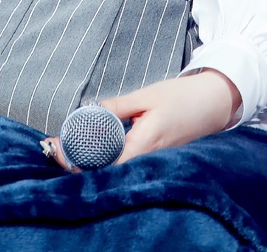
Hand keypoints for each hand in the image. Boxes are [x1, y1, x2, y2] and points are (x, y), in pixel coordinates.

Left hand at [42, 71, 240, 171]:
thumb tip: (89, 114)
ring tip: (64, 148)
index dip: (78, 160)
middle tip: (52, 147)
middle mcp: (148, 159)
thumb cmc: (182, 97)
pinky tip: (90, 149)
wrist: (214, 103)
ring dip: (89, 161)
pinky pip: (125, 163)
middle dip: (77, 162)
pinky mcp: (154, 158)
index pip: (105, 164)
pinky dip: (105, 158)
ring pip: (114, 168)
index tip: (56, 148)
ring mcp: (152, 161)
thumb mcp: (147, 96)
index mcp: (145, 143)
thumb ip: (117, 107)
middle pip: (106, 171)